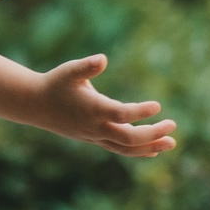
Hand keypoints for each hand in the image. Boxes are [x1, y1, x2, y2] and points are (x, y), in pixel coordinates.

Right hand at [35, 55, 174, 155]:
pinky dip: (137, 151)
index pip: (121, 114)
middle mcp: (95, 127)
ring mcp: (95, 136)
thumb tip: (103, 59)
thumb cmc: (55, 84)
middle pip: (128, 138)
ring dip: (150, 147)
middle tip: (173, 125)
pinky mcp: (96, 139)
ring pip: (125, 149)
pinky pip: (119, 149)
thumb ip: (86, 66)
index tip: (158, 105)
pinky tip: (154, 150)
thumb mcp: (68, 71)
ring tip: (172, 144)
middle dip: (152, 134)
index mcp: (92, 109)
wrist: (36, 105)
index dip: (140, 112)